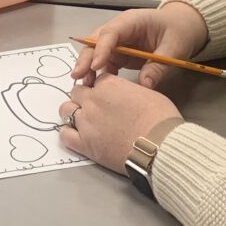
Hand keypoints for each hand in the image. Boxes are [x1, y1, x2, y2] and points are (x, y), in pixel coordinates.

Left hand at [57, 75, 181, 172]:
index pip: (97, 80)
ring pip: (66, 110)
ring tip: (85, 121)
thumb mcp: (148, 94)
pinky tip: (77, 135)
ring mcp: (86, 121)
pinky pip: (65, 135)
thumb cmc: (160, 118)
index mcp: (108, 84)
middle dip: (84, 97)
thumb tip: (128, 97)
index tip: (107, 96)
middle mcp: (92, 100)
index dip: (101, 88)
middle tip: (96, 108)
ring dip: (73, 112)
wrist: (158, 145)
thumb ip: (130, 92)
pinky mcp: (84, 144)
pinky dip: (68, 133)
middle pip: (77, 92)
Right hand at [71, 2, 208, 88]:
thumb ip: (158, 66)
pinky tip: (95, 88)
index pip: (111, 32)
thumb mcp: (174, 48)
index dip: (101, 48)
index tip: (96, 66)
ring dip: (88, 68)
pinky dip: (98, 75)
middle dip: (86, 58)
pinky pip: (105, 64)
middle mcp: (120, 30)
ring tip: (82, 85)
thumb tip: (144, 86)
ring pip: (96, 53)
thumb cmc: (179, 31)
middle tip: (78, 76)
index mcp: (132, 21)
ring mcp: (118, 43)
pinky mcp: (120, 54)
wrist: (183, 28)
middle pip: (96, 41)